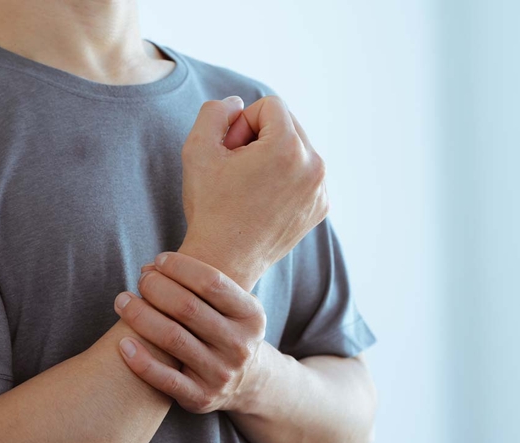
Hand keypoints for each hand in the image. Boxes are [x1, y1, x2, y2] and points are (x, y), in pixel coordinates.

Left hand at [113, 252, 266, 413]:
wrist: (246, 381)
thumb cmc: (226, 329)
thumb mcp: (233, 306)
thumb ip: (200, 285)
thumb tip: (149, 267)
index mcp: (251, 315)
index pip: (212, 282)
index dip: (180, 267)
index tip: (158, 260)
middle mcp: (239, 346)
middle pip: (188, 308)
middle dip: (156, 288)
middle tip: (141, 280)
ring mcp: (221, 374)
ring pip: (172, 339)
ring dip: (140, 316)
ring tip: (122, 301)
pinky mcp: (201, 397)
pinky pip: (164, 378)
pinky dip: (140, 360)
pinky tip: (122, 343)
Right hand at [178, 95, 328, 290]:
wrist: (224, 262)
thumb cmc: (209, 206)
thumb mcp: (198, 149)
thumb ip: (215, 112)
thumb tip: (239, 104)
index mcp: (289, 147)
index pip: (270, 106)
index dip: (242, 124)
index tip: (230, 153)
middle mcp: (314, 166)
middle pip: (288, 124)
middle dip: (259, 137)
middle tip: (237, 168)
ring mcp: (321, 189)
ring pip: (297, 149)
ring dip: (272, 156)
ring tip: (249, 185)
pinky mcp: (320, 207)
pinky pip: (304, 174)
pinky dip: (285, 178)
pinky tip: (262, 200)